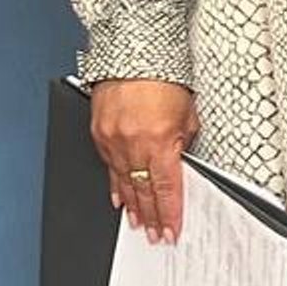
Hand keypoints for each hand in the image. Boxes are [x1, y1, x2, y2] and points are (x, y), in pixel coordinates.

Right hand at [91, 79, 198, 244]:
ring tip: (137, 224)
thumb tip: (180, 162)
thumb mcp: (188, 112)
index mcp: (158, 141)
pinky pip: (108, 167)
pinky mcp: (99, 132)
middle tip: (154, 236)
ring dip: (132, 206)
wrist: (134, 50)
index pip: (166, 190)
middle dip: (150, 217)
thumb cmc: (164, 75)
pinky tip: (119, 197)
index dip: (169, 215)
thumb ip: (183, 142)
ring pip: (123, 183)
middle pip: (143, 192)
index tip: (171, 231)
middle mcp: (132, 144)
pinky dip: (116, 184)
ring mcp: (112, 139)